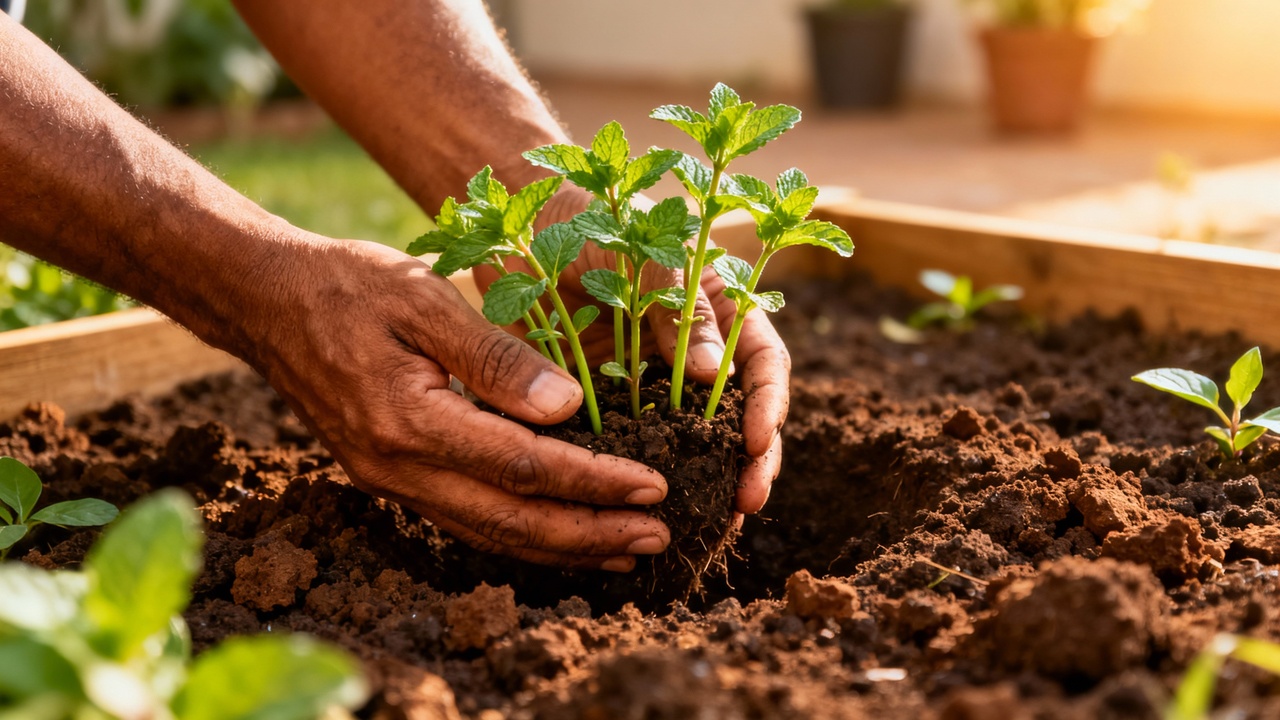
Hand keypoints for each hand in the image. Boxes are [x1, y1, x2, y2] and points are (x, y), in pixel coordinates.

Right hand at [246, 235, 670, 570]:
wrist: (265, 303)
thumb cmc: (348, 286)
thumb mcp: (424, 298)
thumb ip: (494, 355)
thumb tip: (566, 407)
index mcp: (411, 419)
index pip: (523, 466)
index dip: (593, 482)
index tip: (652, 487)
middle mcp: (398, 467)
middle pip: (511, 520)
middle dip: (590, 535)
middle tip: (657, 540)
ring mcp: (390, 481)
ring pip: (489, 534)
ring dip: (561, 548)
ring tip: (623, 555)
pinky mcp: (388, 479)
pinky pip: (465, 522)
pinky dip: (520, 537)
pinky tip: (556, 537)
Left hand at [475, 188, 788, 515]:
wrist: (522, 229)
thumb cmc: (592, 220)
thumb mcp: (642, 251)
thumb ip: (679, 304)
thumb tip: (710, 373)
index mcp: (720, 307)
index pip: (763, 360)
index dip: (767, 402)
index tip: (756, 441)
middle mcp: (697, 350)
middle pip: (741, 412)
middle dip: (752, 459)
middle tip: (745, 501)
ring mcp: (657, 381)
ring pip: (697, 440)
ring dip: (710, 480)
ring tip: (712, 522)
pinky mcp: (615, 402)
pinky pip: (640, 446)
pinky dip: (650, 477)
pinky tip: (646, 509)